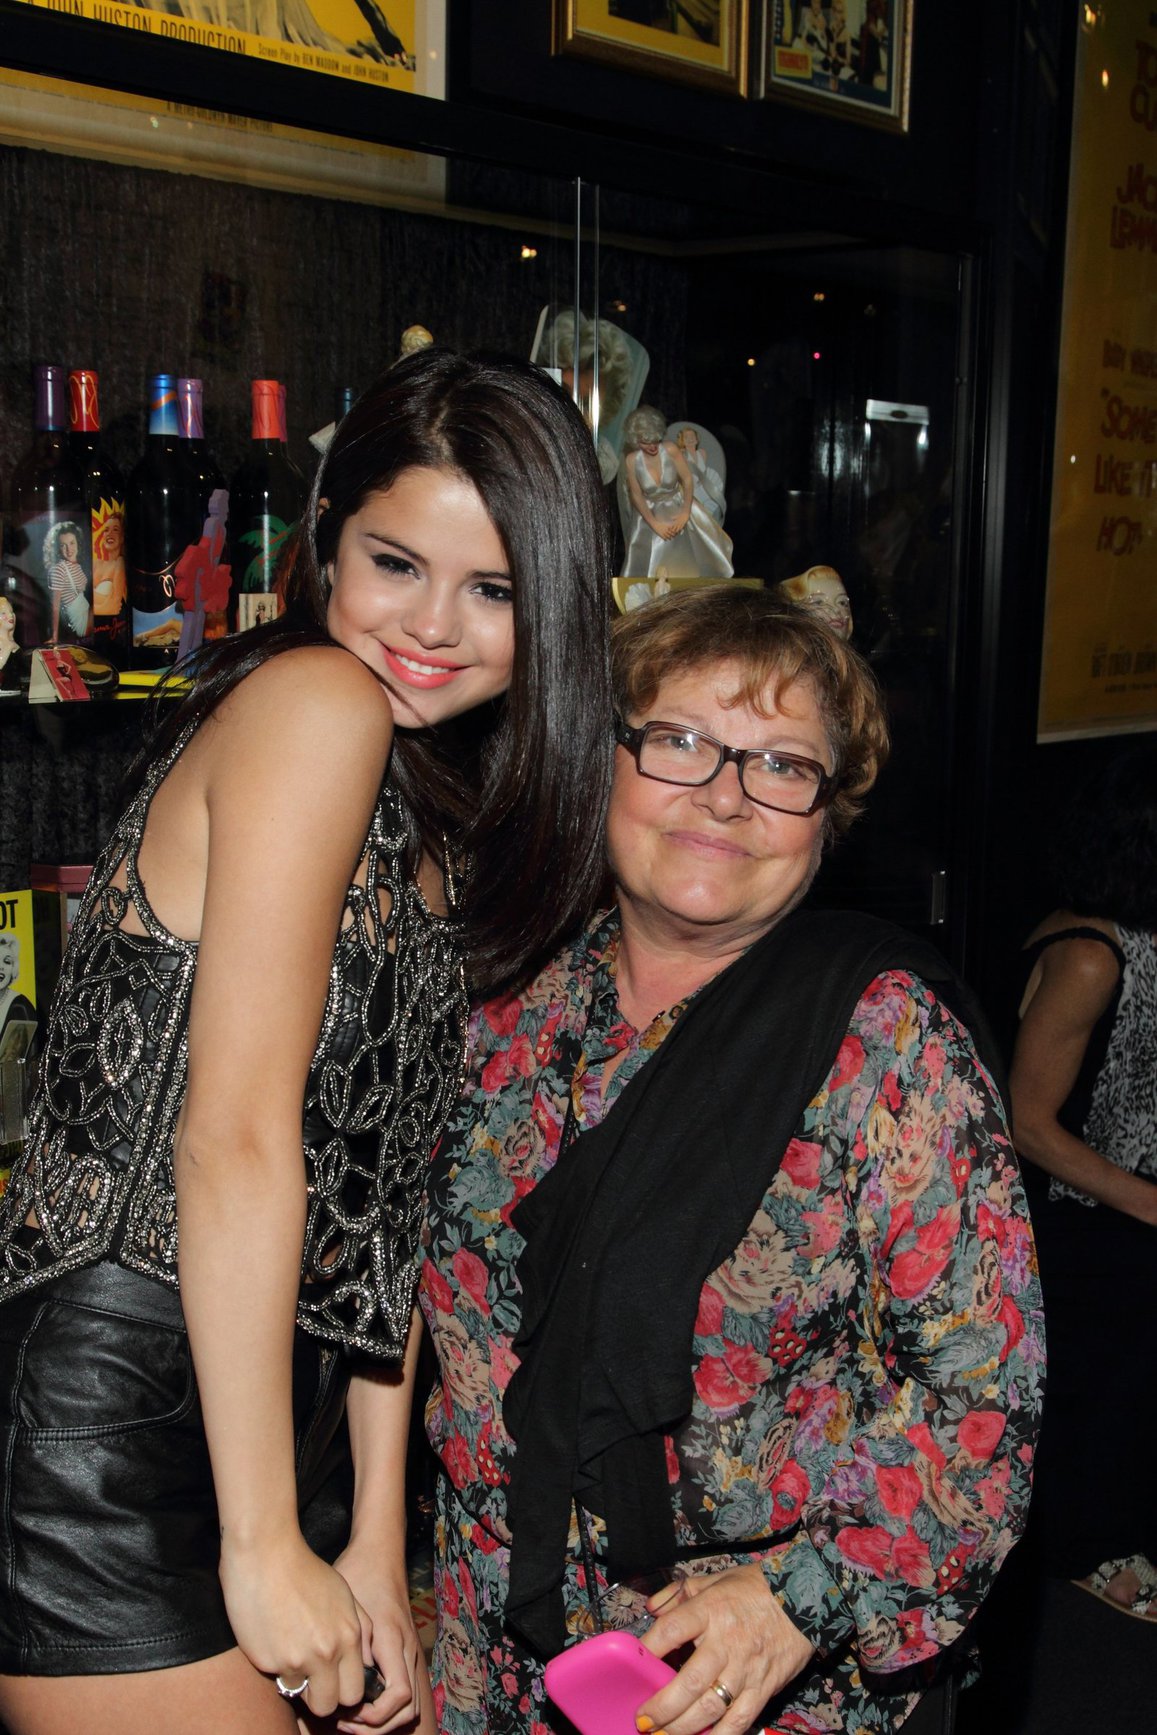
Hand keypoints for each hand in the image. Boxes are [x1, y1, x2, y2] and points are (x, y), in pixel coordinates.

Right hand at [219, 1529, 371, 1718]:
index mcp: (348, 1637)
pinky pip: (276, 1680)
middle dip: (321, 1697)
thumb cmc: (305, 1570)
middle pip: (329, 1705)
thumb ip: (357, 1630)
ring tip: (291, 1657)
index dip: (342, 1691)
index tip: (333, 1683)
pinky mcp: (268, 1662)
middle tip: (311, 1680)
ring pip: (301, 1697)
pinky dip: (276, 1668)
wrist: (267, 1554)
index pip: (355, 1692)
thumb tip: (362, 1661)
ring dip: (297, 1684)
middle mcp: (326, 1653)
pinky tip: (274, 1642)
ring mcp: (296, 1660)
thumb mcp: (344, 1595)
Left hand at [329, 1541, 427, 1732]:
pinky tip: (357, 1700)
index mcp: (393, 1639)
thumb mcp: (347, 1605)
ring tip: (348, 1717)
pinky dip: (384, 1706)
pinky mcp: (403, 1650)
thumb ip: (348, 1643)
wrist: (379, 1552)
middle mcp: (406, 1649)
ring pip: (408, 1704)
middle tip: (344, 1723)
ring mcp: (408, 1650)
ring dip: (381, 1720)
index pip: (399, 1695)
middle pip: (407, 1709)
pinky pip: (403, 1691)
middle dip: (377, 1727)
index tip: (348, 1713)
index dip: (375, 1716)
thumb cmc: (359, 1573)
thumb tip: (340, 1683)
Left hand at [639, 1564, 813, 1733]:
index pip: (671, 1630)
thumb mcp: (714, 1579)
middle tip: (643, 1721)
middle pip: (689, 1682)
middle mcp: (727, 1643)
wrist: (804, 1598)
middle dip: (662, 1707)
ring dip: (683, 1728)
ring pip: (711, 1708)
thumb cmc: (754, 1588)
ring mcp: (746, 1670)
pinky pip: (739, 1721)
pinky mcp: (763, 1688)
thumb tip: (651, 1608)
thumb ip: (679, 1593)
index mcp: (710, 1610)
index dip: (649, 1649)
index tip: (633, 1664)